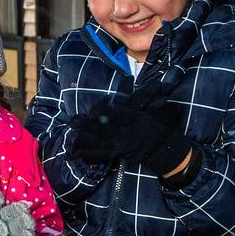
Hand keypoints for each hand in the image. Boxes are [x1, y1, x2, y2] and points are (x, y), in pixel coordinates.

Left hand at [70, 94, 191, 176]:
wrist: (163, 149)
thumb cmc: (158, 126)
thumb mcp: (154, 110)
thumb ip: (143, 97)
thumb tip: (131, 81)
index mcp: (134, 119)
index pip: (116, 114)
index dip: (103, 112)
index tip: (92, 110)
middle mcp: (126, 133)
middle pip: (103, 129)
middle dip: (87, 126)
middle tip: (73, 121)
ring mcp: (121, 145)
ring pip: (99, 142)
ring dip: (84, 138)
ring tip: (71, 134)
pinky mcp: (117, 154)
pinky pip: (101, 154)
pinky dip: (88, 154)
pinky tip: (76, 152)